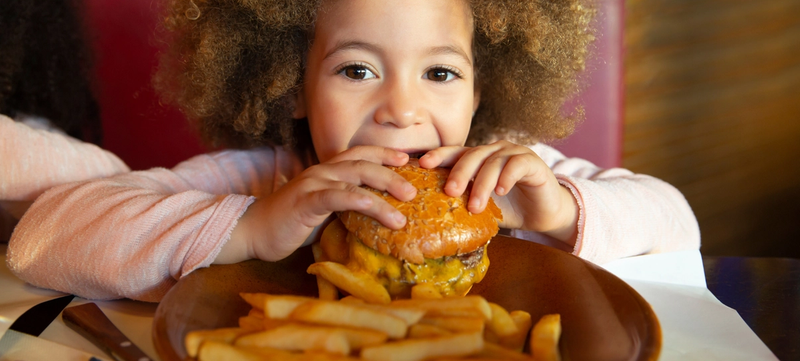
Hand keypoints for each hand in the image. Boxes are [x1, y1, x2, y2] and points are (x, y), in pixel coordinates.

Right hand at [216, 147, 415, 262]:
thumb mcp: (323, 212)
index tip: (408, 159)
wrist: (253, 232)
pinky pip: (337, 196)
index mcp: (327, 171)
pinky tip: (378, 208)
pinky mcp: (306, 201)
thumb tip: (374, 213)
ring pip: (355, 177)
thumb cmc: (290, 224)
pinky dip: (361, 200)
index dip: (384, 153)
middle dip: (392, 173)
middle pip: (364, 163)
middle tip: (415, 190)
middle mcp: (322, 171)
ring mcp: (313, 184)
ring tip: (405, 206)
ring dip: (384, 188)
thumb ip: (345, 206)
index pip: (360, 154)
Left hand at [418, 141, 578, 243]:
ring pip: (493, 162)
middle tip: (450, 192)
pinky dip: (507, 177)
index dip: (439, 156)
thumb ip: (462, 204)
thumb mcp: (481, 206)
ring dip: (482, 184)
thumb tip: (431, 216)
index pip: (455, 152)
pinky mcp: (532, 162)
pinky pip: (516, 165)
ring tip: (476, 206)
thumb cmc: (509, 209)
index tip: (423, 165)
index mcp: (478, 159)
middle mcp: (494, 151)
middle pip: (471, 155)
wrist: (543, 214)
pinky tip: (501, 191)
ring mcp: (513, 153)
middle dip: (459, 173)